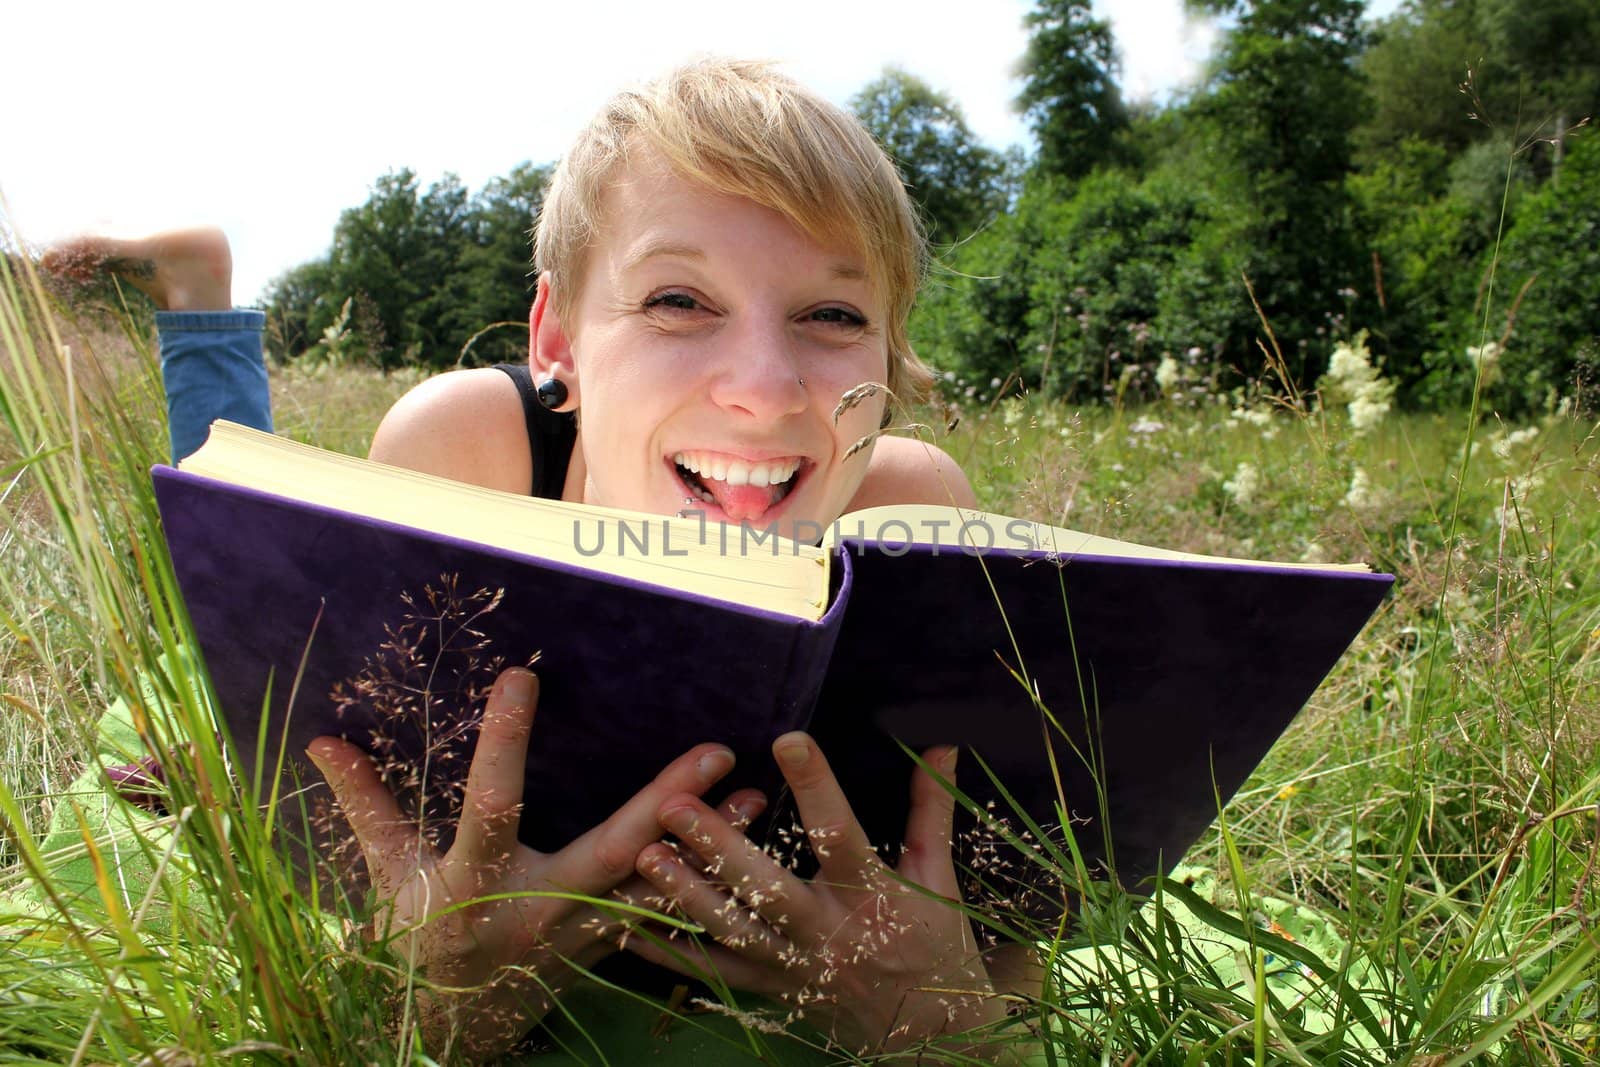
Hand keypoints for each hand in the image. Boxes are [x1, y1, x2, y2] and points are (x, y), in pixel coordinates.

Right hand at [306, 667, 739, 1060]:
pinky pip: (667, 917)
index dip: (503, 743)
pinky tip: (752, 847)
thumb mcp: (388, 875)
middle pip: (611, 851)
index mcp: (475, 881)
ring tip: (761, 795)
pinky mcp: (608, 949)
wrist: (451, 1028)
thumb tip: (324, 741)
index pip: (491, 803)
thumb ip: (367, 807)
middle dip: (665, 803)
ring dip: (710, 846)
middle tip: (715, 752)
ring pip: (658, 889)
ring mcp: (581, 935)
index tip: (520, 678)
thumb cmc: (417, 940)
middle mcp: (538, 909)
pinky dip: (709, 885)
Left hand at [629, 732, 1007, 1055]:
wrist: (931, 1035)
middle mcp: (827, 932)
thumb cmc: (937, 943)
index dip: (815, 786)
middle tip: (674, 805)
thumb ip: (929, 808)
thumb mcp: (938, 876)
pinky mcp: (773, 991)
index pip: (841, 833)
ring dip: (684, 894)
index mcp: (871, 895)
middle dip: (717, 846)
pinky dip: (672, 954)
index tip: (788, 739)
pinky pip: (716, 974)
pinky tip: (630, 928)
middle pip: (766, 887)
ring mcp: (795, 966)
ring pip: (732, 932)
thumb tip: (941, 744)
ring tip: (644, 856)